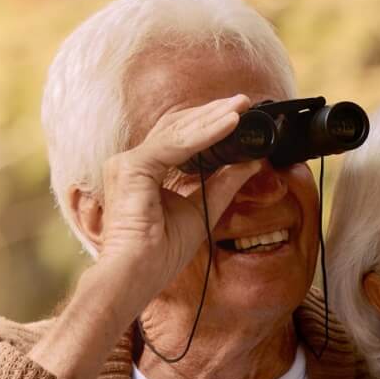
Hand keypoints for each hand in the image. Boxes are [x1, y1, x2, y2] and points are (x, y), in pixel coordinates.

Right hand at [92, 93, 264, 312]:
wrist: (137, 276)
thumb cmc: (160, 253)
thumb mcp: (203, 210)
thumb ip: (223, 184)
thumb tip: (251, 162)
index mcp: (146, 172)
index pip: (179, 137)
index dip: (209, 124)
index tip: (239, 116)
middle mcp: (133, 162)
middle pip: (177, 127)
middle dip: (212, 113)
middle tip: (244, 102)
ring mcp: (128, 163)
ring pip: (177, 130)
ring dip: (212, 117)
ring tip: (241, 108)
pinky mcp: (131, 168)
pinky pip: (174, 145)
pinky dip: (205, 134)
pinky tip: (229, 125)